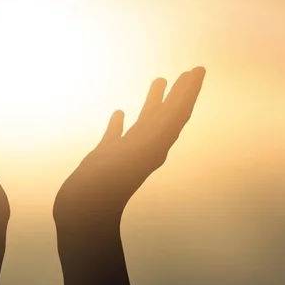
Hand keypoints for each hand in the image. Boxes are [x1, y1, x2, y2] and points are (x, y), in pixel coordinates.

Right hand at [53, 66, 205, 233]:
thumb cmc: (108, 186)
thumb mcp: (138, 154)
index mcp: (155, 144)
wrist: (84, 213)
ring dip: (154, 102)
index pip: (178, 113)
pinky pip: (116, 136)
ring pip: (144, 122)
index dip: (190, 92)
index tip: (199, 71)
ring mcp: (125, 152)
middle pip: (167, 115)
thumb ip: (160, 129)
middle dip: (180, 93)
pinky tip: (119, 113)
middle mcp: (144, 146)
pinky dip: (120, 123)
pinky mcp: (105, 158)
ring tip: (160, 80)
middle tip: (190, 71)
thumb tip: (181, 109)